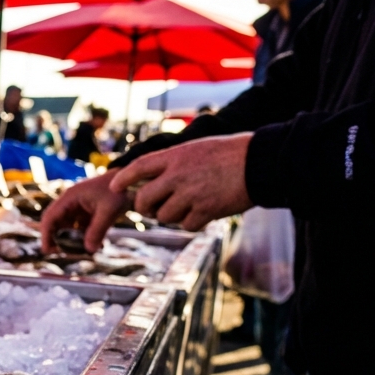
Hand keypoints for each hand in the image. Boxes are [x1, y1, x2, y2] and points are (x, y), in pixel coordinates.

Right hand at [40, 172, 132, 252]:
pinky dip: (82, 237)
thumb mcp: (109, 212)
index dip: (46, 235)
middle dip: (55, 239)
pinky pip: (77, 228)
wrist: (130, 182)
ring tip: (82, 252)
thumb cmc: (118, 192)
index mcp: (70, 198)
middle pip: (54, 223)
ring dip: (71, 240)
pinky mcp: (84, 212)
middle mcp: (69, 202)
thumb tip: (89, 251)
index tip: (48, 251)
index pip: (50, 217)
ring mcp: (76, 207)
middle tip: (62, 254)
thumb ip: (97, 231)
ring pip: (65, 227)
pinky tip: (96, 246)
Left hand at [109, 133, 254, 230]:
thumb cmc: (230, 153)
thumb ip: (174, 163)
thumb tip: (153, 179)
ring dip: (172, 215)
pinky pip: (187, 225)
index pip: (138, 167)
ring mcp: (190, 194)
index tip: (113, 187)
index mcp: (174, 157)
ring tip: (188, 205)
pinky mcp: (206, 211)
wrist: (260, 162)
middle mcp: (177, 176)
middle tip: (153, 207)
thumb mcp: (196, 149)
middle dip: (145, 207)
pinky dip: (192, 222)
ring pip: (164, 216)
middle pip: (144, 200)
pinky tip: (204, 212)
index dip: (123, 178)